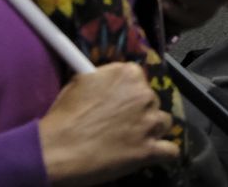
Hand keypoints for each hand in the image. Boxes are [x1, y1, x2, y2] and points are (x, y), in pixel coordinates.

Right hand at [39, 63, 178, 185]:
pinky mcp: (149, 149)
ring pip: (164, 122)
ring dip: (152, 130)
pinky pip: (171, 151)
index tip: (120, 102)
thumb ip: (104, 78)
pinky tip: (153, 153)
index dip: (129, 92)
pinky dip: (163, 153)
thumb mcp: (80, 83)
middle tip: (122, 124)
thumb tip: (112, 81)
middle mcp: (144, 94)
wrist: (56, 150)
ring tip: (133, 139)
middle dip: (140, 111)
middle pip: (152, 100)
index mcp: (128, 74)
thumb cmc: (63, 116)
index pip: (139, 79)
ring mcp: (149, 122)